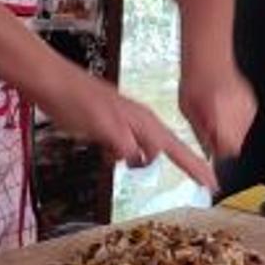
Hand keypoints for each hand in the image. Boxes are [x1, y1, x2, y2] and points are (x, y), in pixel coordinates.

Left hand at [35, 67, 218, 190]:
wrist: (51, 82)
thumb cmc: (74, 99)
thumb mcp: (101, 126)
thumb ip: (123, 144)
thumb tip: (138, 159)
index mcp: (142, 122)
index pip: (178, 149)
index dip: (196, 167)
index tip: (213, 183)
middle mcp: (138, 121)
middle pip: (168, 149)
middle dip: (184, 164)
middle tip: (201, 182)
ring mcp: (124, 122)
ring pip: (145, 148)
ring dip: (145, 161)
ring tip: (137, 166)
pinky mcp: (110, 124)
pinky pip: (126, 146)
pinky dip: (124, 155)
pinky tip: (112, 156)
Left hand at [179, 63, 256, 158]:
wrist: (208, 59)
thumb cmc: (195, 82)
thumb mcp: (188, 112)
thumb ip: (201, 134)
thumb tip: (208, 152)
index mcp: (220, 118)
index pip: (228, 149)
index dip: (218, 151)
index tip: (212, 149)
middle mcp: (237, 114)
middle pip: (237, 144)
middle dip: (224, 142)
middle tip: (211, 131)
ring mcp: (247, 108)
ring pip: (242, 133)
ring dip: (231, 131)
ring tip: (216, 115)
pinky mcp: (251, 102)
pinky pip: (246, 121)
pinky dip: (237, 120)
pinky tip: (224, 108)